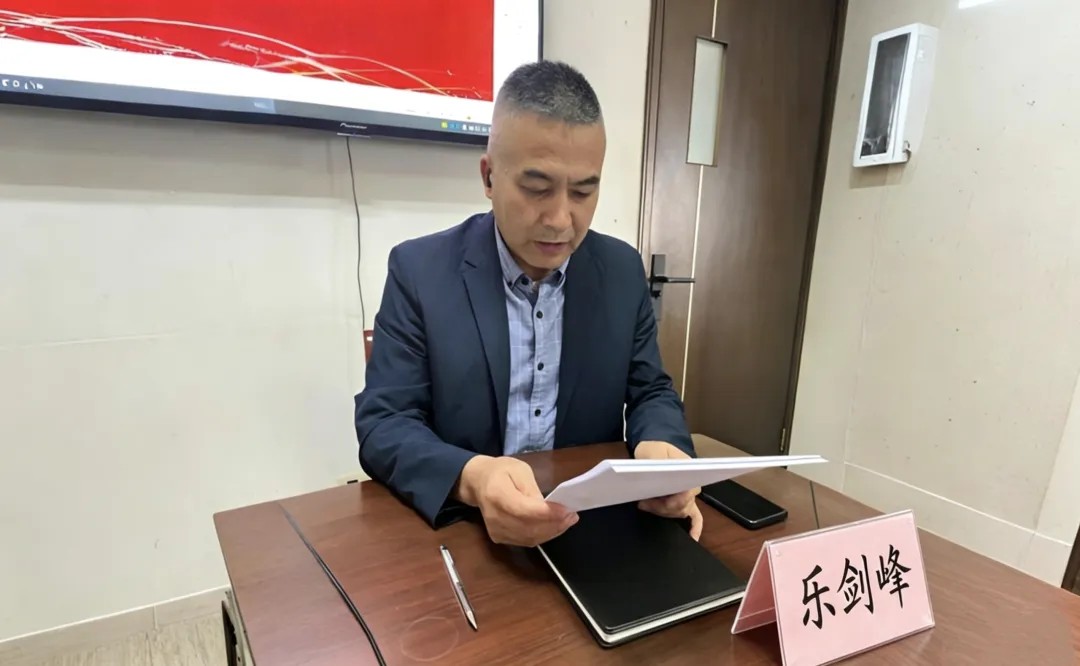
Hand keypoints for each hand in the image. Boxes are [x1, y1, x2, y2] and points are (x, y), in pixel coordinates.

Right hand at [455, 456, 578, 546]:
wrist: (478, 483)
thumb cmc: (500, 471)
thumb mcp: (519, 470)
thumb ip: (532, 489)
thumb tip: (548, 508)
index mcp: (496, 494)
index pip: (524, 510)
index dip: (547, 514)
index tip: (567, 510)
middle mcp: (494, 517)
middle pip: (528, 528)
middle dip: (554, 524)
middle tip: (572, 515)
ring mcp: (496, 531)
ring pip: (530, 538)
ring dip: (552, 531)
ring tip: (567, 520)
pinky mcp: (499, 538)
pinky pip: (526, 541)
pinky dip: (543, 535)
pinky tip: (554, 526)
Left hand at [633, 440, 703, 540]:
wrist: (655, 448)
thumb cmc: (656, 448)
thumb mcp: (652, 452)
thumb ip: (655, 464)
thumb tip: (656, 477)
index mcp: (690, 471)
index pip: (686, 493)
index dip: (671, 501)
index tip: (656, 501)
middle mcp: (693, 485)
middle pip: (681, 506)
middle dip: (660, 507)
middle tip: (642, 502)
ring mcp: (689, 495)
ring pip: (680, 513)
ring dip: (662, 512)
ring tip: (645, 505)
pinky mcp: (684, 501)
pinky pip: (696, 518)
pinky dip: (695, 528)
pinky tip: (693, 537)